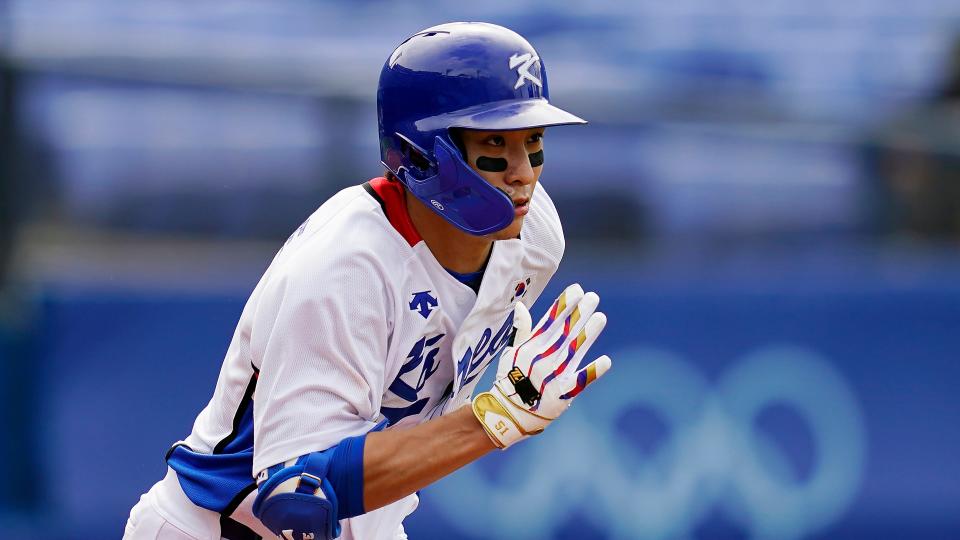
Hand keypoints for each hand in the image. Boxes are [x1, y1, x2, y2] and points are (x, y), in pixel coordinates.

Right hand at [472, 283, 610, 447]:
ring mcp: (554, 375)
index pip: (550, 321)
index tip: (576, 290)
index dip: (563, 305)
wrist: (509, 412)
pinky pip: (580, 382)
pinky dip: (592, 372)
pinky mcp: (563, 393)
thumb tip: (520, 306)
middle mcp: (544, 358)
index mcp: (532, 347)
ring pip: (574, 351)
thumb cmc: (511, 379)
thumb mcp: (512, 352)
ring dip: (588, 335)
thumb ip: (521, 330)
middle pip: (564, 332)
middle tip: (593, 297)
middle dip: (579, 314)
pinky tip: (606, 361)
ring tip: (601, 317)